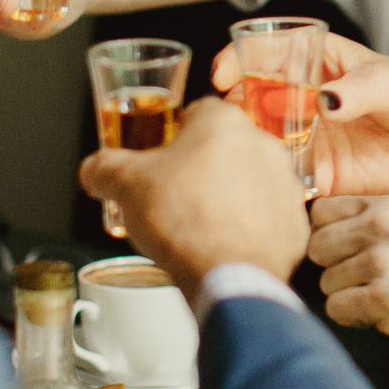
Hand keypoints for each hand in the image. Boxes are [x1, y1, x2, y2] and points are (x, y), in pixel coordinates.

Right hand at [78, 98, 306, 304]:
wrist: (227, 276)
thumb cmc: (183, 222)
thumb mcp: (125, 185)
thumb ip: (103, 168)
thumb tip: (93, 170)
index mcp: (224, 123)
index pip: (197, 112)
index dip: (173, 134)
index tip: (160, 155)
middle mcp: (263, 145)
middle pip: (225, 147)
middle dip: (201, 167)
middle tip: (175, 193)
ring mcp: (285, 184)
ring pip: (249, 181)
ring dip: (228, 195)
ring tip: (198, 222)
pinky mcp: (295, 222)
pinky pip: (267, 217)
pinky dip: (248, 227)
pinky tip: (223, 242)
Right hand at [213, 33, 388, 199]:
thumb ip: (359, 90)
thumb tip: (326, 101)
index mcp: (320, 60)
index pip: (269, 52)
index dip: (239, 59)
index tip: (223, 73)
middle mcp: (306, 97)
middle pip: (255, 96)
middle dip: (236, 105)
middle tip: (231, 116)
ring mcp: (310, 135)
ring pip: (263, 137)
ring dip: (247, 142)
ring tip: (245, 148)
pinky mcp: (320, 171)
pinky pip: (286, 175)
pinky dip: (272, 178)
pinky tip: (266, 180)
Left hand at [307, 192, 388, 345]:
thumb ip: (361, 207)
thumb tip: (302, 209)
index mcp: (385, 195)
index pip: (320, 211)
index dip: (333, 232)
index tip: (358, 244)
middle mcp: (382, 222)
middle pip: (317, 247)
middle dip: (336, 264)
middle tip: (372, 272)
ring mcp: (382, 260)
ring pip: (326, 281)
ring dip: (349, 291)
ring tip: (385, 288)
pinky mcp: (383, 297)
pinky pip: (337, 308)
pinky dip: (355, 315)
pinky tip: (383, 308)